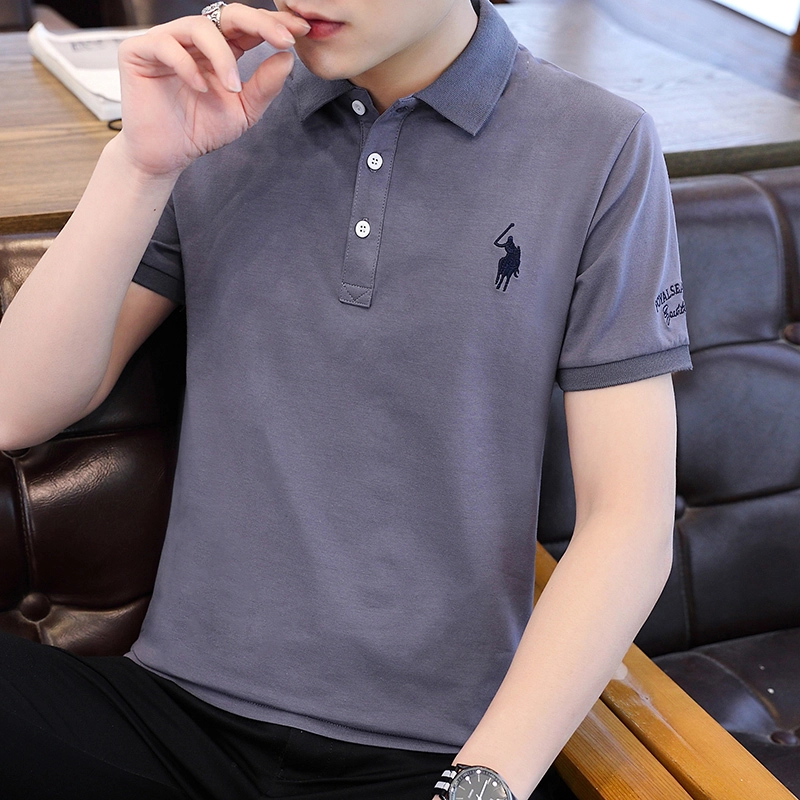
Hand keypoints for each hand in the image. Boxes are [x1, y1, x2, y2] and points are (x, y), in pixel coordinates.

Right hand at [115, 3, 309, 177]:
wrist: (167, 156)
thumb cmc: (200, 131)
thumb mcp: (243, 111)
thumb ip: (265, 86)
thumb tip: (287, 58)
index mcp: (220, 49)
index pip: (248, 26)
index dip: (273, 24)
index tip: (301, 31)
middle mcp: (193, 39)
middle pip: (227, 13)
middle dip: (259, 23)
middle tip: (283, 39)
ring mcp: (166, 41)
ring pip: (199, 26)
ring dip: (223, 56)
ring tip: (233, 88)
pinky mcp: (138, 51)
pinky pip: (166, 45)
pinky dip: (187, 66)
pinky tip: (201, 89)